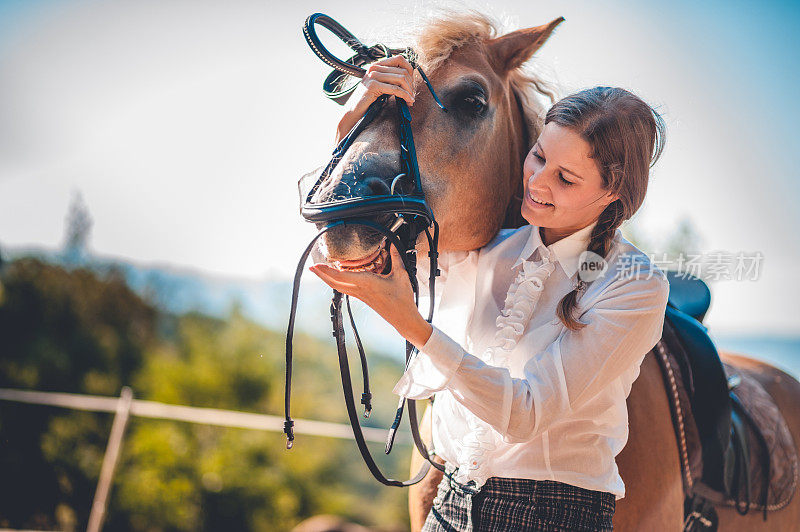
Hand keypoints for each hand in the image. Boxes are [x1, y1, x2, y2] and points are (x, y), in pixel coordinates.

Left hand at [309, 245, 432, 347]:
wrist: (402, 317)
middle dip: (322, 275)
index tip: (317, 265)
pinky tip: (336, 278)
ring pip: (338, 287)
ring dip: (327, 279)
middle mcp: (360, 290)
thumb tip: (393, 242)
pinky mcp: (362, 297)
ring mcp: (360, 295)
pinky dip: (337, 282)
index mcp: (367, 283)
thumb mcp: (401, 274)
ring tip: (319, 271)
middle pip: (334, 283)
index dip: (327, 271)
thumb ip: (396, 256)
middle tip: (311, 267)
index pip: (341, 277)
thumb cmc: (402, 298)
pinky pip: (345, 289)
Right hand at [335, 55, 415, 142]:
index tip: (411, 84)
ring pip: (401, 78)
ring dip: (409, 91)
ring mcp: (373, 75)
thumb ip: (391, 80)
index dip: (410, 70)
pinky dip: (404, 95)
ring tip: (410, 100)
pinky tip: (407, 101)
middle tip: (412, 96)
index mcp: (377, 65)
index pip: (400, 59)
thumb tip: (410, 79)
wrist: (354, 112)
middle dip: (411, 85)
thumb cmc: (368, 101)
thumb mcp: (381, 86)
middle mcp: (375, 67)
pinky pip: (395, 89)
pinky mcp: (373, 86)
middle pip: (403, 71)